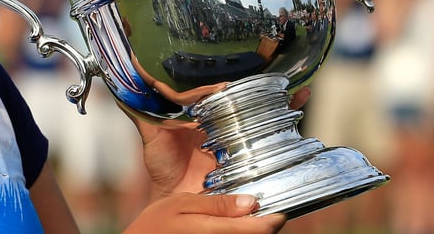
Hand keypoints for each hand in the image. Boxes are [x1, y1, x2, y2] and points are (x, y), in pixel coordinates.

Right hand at [123, 193, 285, 232]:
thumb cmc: (156, 224)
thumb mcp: (182, 204)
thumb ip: (217, 204)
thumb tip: (251, 202)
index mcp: (214, 231)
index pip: (261, 230)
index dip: (274, 219)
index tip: (277, 209)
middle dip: (263, 225)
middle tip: (258, 209)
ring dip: (252, 230)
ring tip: (242, 217)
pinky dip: (239, 233)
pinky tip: (230, 225)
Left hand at [127, 86, 312, 198]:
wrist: (176, 202)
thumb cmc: (163, 168)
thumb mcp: (151, 136)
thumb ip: (142, 111)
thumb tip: (124, 81)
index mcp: (204, 115)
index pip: (221, 90)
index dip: (231, 80)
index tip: (237, 74)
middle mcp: (225, 125)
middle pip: (250, 100)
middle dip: (266, 87)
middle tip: (277, 73)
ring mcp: (240, 142)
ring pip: (266, 118)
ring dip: (283, 103)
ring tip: (296, 90)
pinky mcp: (251, 161)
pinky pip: (274, 146)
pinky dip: (289, 131)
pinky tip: (299, 112)